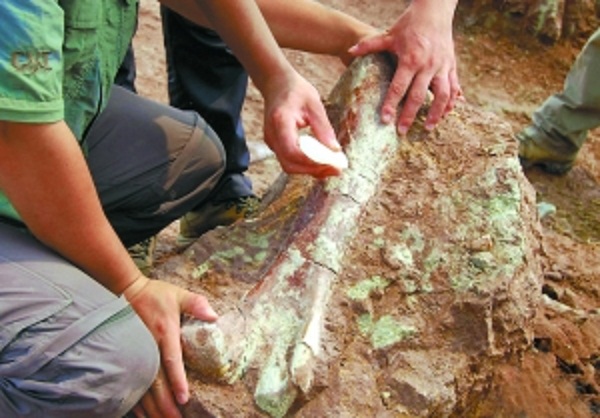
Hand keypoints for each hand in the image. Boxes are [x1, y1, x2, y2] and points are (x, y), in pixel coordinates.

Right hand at [124, 276, 217, 417]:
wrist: (125, 290)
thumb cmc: (155, 294)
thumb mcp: (178, 294)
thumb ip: (196, 304)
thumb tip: (214, 316)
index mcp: (164, 332)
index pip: (171, 360)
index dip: (177, 381)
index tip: (184, 398)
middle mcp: (148, 346)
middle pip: (155, 382)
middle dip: (165, 404)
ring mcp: (134, 354)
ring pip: (141, 387)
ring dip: (151, 407)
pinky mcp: (126, 358)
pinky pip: (129, 384)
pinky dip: (136, 401)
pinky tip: (143, 414)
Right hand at [261, 69, 342, 177]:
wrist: (276, 84)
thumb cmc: (296, 91)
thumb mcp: (315, 104)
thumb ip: (324, 128)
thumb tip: (335, 151)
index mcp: (280, 121)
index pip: (293, 151)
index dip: (313, 162)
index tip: (333, 163)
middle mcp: (272, 135)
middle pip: (290, 164)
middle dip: (313, 170)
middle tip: (337, 169)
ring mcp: (271, 142)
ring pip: (289, 166)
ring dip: (311, 170)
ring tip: (332, 166)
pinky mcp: (276, 145)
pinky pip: (290, 160)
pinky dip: (306, 164)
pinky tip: (322, 161)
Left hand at [348, 1, 461, 134]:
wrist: (434, 11)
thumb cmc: (409, 25)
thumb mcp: (388, 35)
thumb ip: (370, 45)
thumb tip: (350, 51)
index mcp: (410, 59)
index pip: (399, 87)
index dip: (391, 104)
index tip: (385, 120)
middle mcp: (427, 65)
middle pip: (418, 95)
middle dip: (409, 115)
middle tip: (402, 131)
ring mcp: (441, 66)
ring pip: (441, 95)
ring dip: (435, 113)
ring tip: (428, 128)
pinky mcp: (451, 66)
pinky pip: (454, 87)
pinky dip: (450, 102)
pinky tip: (446, 114)